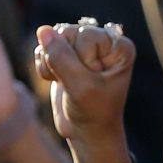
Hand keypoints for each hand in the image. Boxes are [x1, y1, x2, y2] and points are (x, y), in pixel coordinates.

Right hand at [34, 20, 135, 144]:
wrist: (87, 132)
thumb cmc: (93, 111)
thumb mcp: (80, 86)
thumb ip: (61, 57)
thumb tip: (43, 30)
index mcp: (119, 46)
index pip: (87, 34)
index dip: (82, 60)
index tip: (93, 81)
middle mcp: (104, 42)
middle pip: (68, 32)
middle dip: (64, 60)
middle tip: (78, 83)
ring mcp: (84, 47)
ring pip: (54, 37)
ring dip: (51, 62)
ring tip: (67, 82)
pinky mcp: (67, 55)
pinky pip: (45, 47)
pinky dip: (44, 66)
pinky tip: (57, 81)